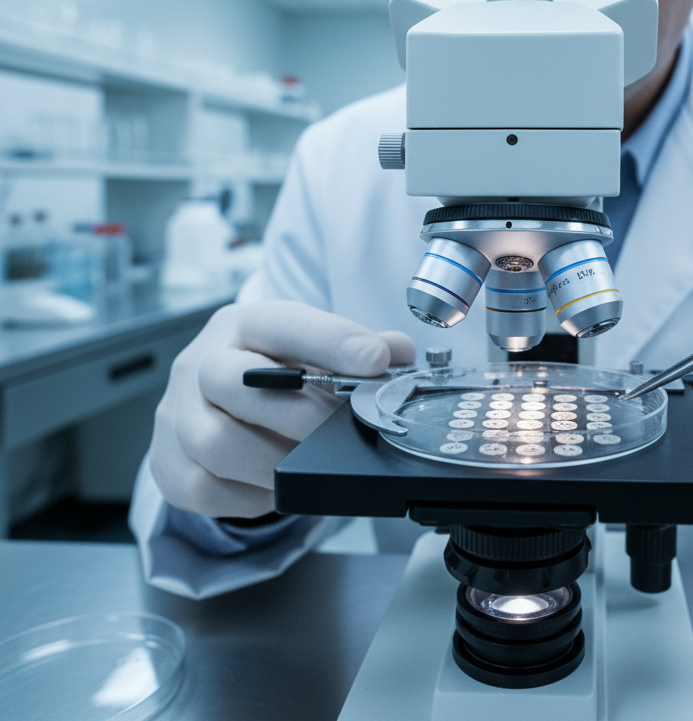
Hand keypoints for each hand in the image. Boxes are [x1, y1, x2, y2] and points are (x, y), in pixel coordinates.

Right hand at [149, 300, 414, 518]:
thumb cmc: (267, 372)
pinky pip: (206, 489)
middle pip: (236, 382)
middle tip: (344, 429)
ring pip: (217, 443)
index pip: (282, 323)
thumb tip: (400, 353)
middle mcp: (200, 362)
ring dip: (277, 460)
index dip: (332, 340)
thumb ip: (358, 348)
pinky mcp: (168, 464)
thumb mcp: (308, 348)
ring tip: (314, 463)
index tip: (377, 359)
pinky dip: (251, 494)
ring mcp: (176, 415)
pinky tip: (278, 485)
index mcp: (241, 324)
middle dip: (302, 412)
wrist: (207, 403)